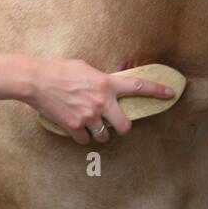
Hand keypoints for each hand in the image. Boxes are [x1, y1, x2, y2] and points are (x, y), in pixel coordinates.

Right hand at [26, 58, 175, 144]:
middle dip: (122, 128)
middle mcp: (101, 102)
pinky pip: (85, 140)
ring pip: (104, 136)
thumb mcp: (87, 68)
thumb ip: (101, 79)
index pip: (138, 87)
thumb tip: (107, 86)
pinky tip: (76, 127)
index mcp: (106, 84)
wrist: (37, 80)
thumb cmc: (60, 70)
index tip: (170, 94)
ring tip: (90, 124)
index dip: (157, 91)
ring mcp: (88, 116)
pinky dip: (82, 136)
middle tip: (116, 125)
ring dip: (99, 133)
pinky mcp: (73, 127)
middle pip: (124, 126)